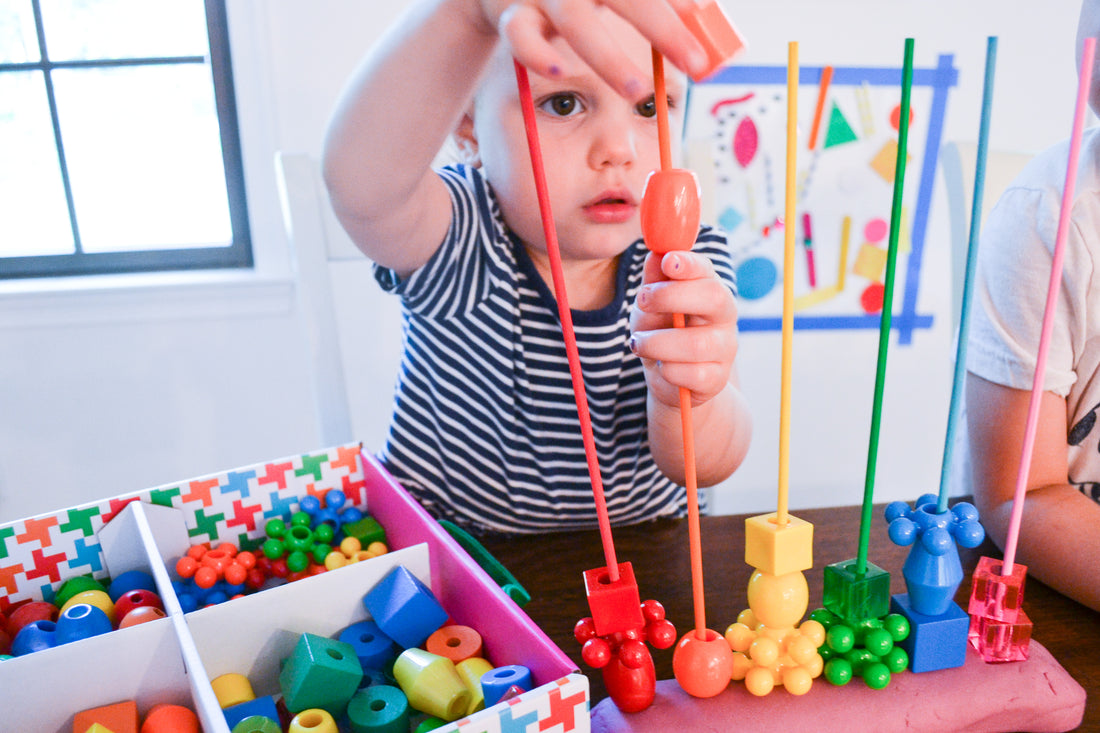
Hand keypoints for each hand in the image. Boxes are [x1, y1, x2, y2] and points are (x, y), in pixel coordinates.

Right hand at [476, 0, 710, 99]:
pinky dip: (537, 53)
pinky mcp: (506, 12)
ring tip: (636, 91)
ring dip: (607, 57)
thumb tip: (703, 16)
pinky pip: (518, 34)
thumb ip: (652, 5)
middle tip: (695, 64)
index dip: (679, 6)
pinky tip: (558, 72)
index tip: (706, 28)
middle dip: (662, 28)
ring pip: (574, 20)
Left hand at [629, 250, 738, 408]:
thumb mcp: (649, 305)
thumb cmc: (661, 332)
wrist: (669, 377)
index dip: (690, 264)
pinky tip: (660, 367)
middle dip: (672, 296)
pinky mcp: (717, 379)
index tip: (668, 261)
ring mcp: (725, 348)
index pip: (707, 270)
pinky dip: (667, 370)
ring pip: (696, 343)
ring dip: (657, 342)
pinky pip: (692, 374)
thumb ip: (653, 281)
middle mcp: (724, 315)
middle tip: (642, 301)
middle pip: (714, 297)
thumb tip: (656, 254)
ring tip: (638, 343)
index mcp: (709, 289)